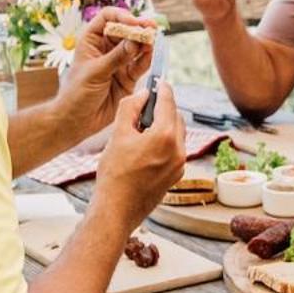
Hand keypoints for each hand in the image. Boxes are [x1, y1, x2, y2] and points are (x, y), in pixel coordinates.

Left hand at [61, 7, 152, 132]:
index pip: (108, 17)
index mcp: (92, 40)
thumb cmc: (76, 93)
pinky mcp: (128, 77)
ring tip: (152, 40)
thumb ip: (117, 57)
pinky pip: (141, 64)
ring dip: (146, 42)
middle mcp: (106, 48)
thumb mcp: (95, 72)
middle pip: (126, 30)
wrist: (77, 120)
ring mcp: (119, 62)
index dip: (121, 16)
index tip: (133, 22)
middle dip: (139, 28)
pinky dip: (147, 58)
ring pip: (136, 46)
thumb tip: (135, 41)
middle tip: (151, 28)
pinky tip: (150, 54)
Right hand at [93, 81, 186, 230]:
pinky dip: (164, 144)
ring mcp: (179, 165)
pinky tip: (145, 149)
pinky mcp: (175, 177)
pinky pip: (174, 152)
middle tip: (147, 105)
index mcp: (165, 136)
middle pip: (176, 118)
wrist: (116, 211)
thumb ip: (131, 108)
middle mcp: (178, 150)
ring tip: (142, 129)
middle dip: (164, 109)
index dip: (163, 89)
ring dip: (164, 127)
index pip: (169, 102)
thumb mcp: (117, 135)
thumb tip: (143, 95)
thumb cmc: (114, 174)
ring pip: (176, 136)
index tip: (160, 81)